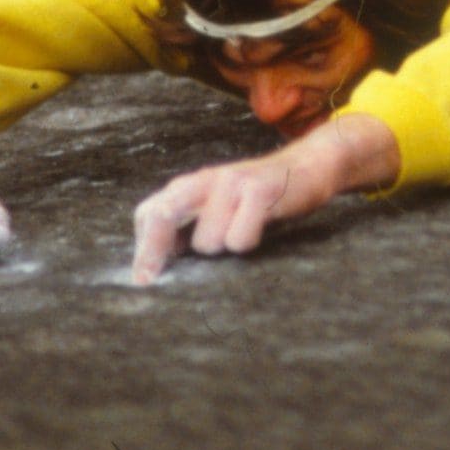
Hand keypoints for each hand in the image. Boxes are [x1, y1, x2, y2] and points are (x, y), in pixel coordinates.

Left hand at [130, 151, 334, 283]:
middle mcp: (204, 180)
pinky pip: (239, 238)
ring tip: (242, 233)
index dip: (141, 248)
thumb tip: (159, 264)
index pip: (148, 213)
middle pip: (162, 216)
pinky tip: (262, 228)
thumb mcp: (218, 206)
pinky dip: (248, 243)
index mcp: (189, 185)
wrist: (308, 167)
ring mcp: (231, 183)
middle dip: (152, 252)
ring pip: (207, 240)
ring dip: (222, 248)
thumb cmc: (258, 199)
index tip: (142, 280)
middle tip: (148, 282)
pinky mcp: (259, 190)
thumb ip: (189, 226)